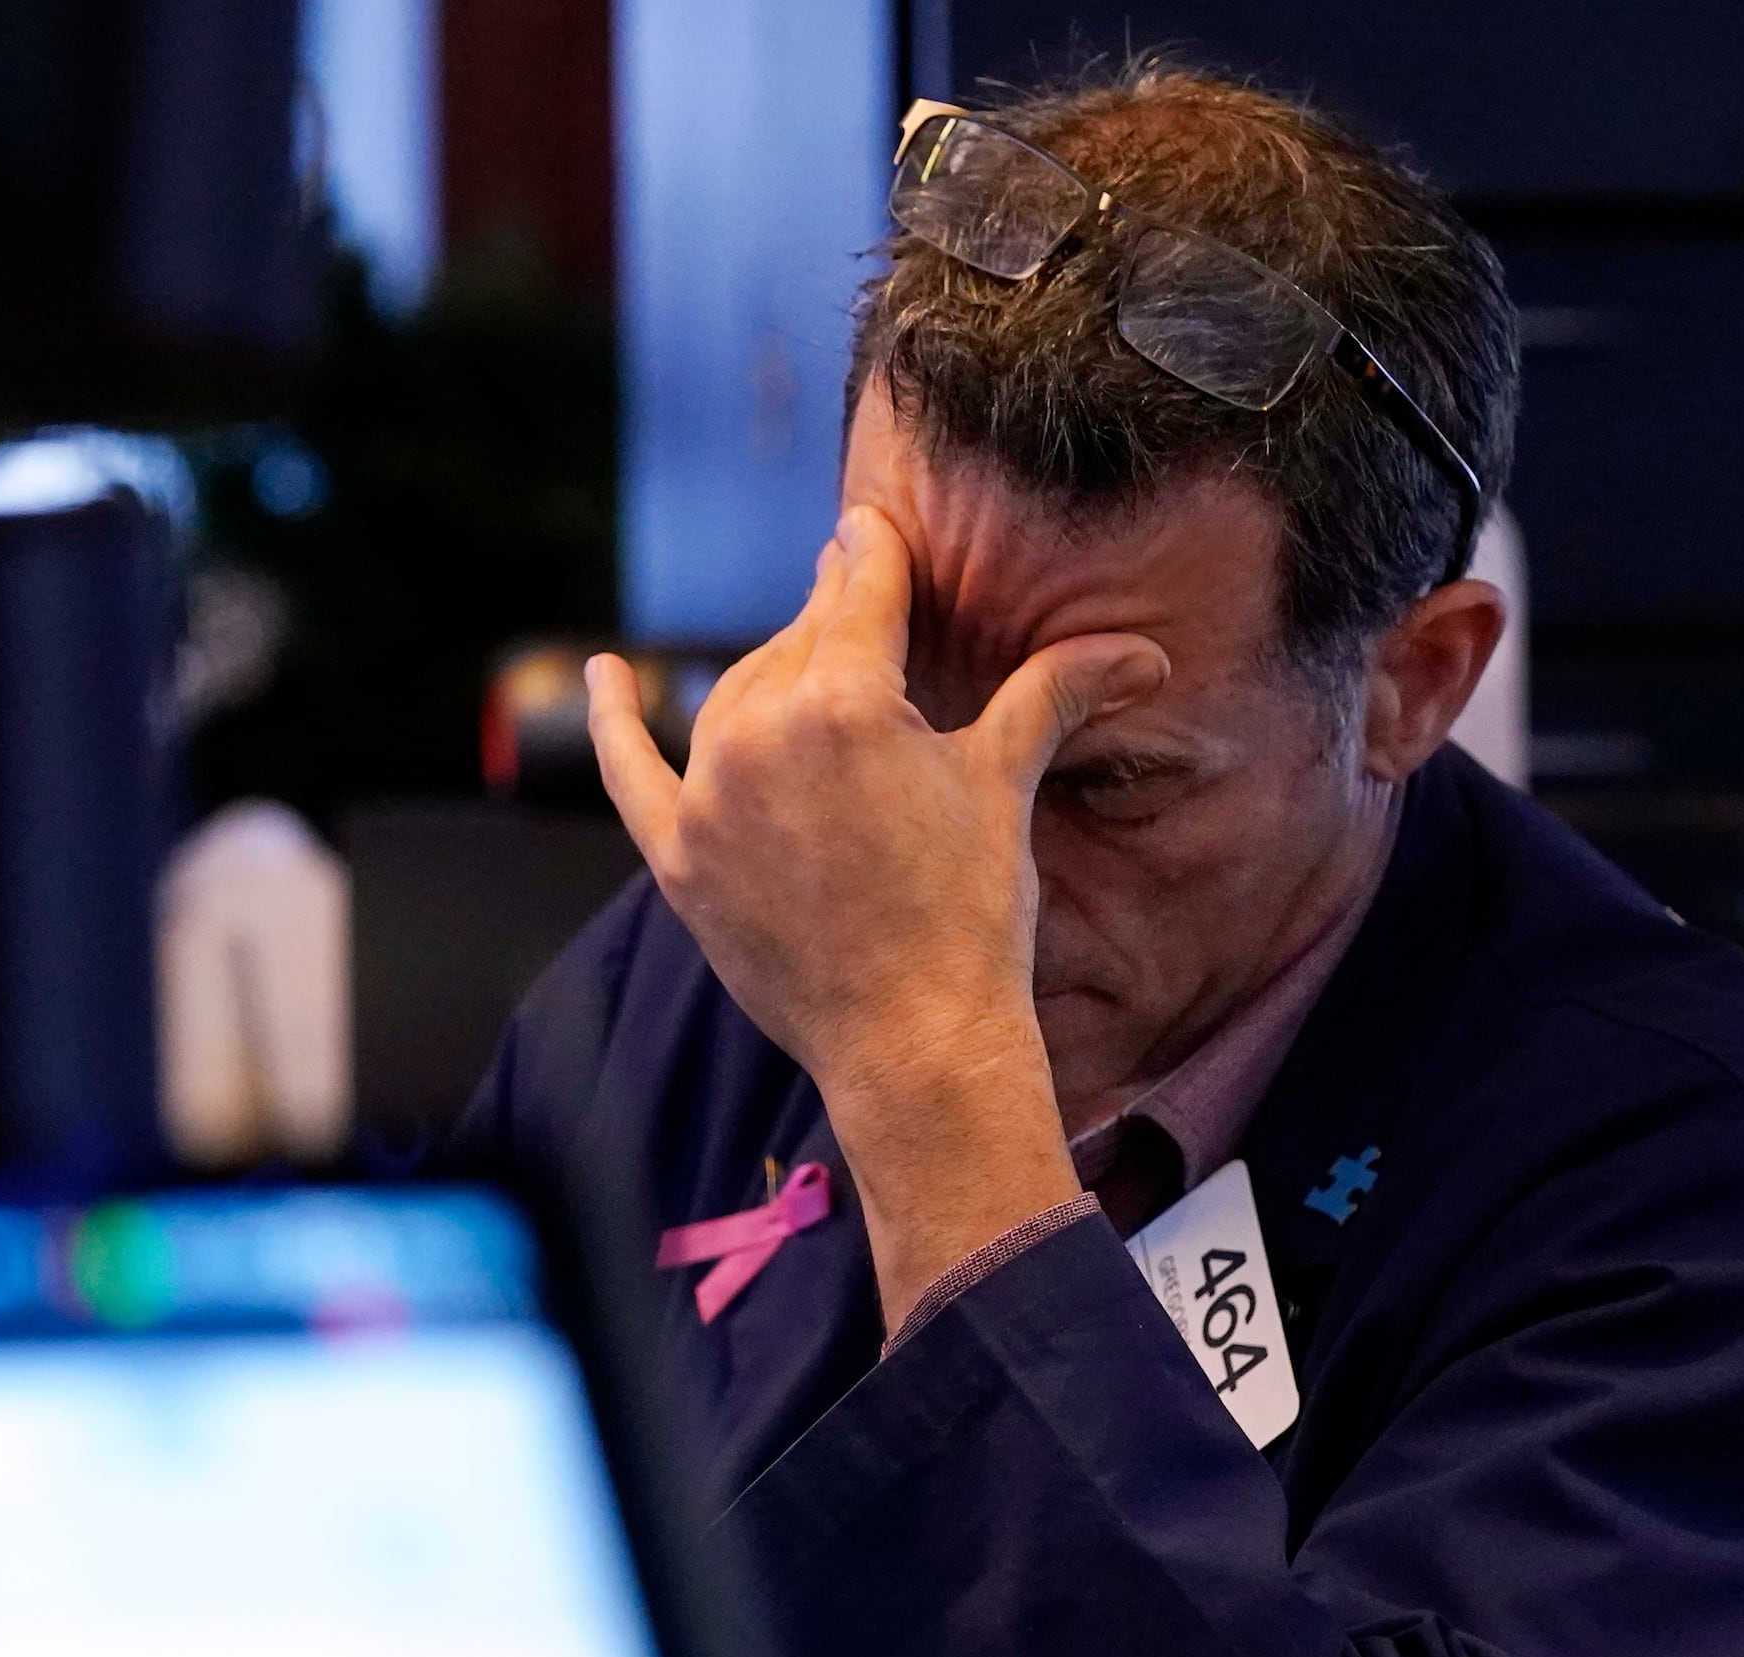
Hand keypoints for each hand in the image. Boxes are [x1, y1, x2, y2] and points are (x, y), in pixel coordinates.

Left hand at [585, 505, 1168, 1326]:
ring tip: (806, 655)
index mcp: (845, 701)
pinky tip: (601, 675)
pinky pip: (629, 770)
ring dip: (771, 670)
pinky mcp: (679, 858)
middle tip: (852, 590)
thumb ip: (1053, 695)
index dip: (875, 554)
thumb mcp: (1006, 784)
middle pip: (797, 642)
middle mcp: (761, 736)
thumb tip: (1142, 651)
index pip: (859, 593)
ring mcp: (709, 799)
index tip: (872, 526)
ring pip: (734, 696)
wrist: (916, 1043)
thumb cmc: (973, 912)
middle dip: (832, 614)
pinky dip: (611, 720)